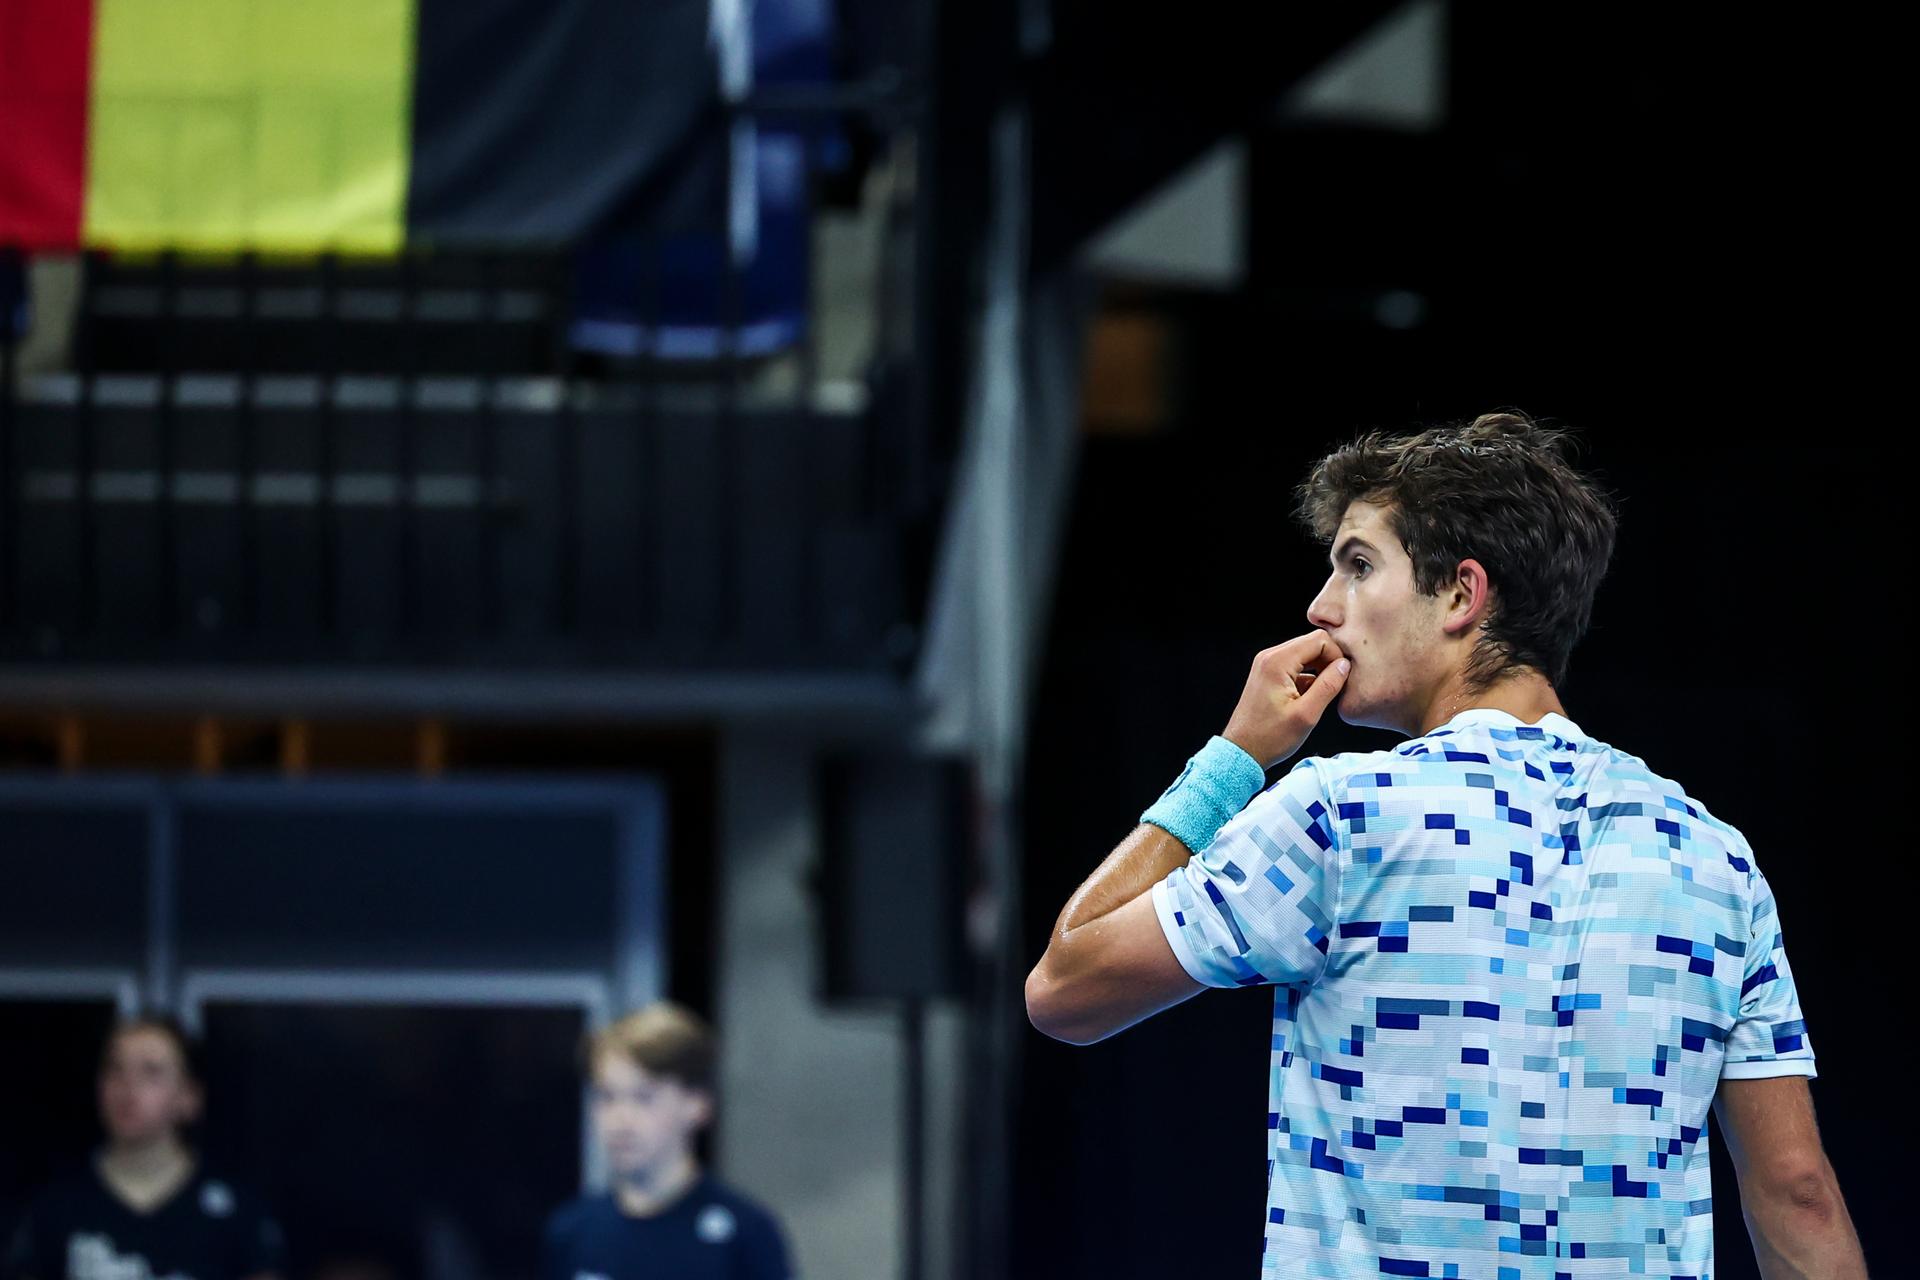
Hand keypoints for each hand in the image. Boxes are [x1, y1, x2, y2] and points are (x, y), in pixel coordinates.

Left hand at [1220, 631, 1349, 769]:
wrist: (1243, 751)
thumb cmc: (1269, 737)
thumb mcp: (1306, 714)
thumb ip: (1328, 686)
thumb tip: (1344, 666)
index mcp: (1277, 662)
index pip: (1319, 639)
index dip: (1336, 656)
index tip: (1342, 678)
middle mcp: (1269, 657)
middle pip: (1311, 643)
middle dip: (1329, 661)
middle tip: (1336, 686)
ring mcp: (1267, 664)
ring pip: (1305, 654)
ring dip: (1319, 670)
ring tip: (1324, 694)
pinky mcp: (1268, 674)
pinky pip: (1295, 666)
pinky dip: (1308, 677)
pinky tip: (1311, 698)